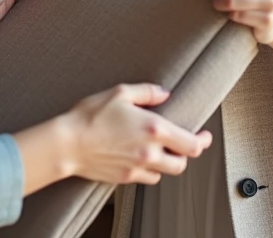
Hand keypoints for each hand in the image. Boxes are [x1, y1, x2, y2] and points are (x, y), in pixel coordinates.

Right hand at [61, 84, 211, 184]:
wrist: (67, 144)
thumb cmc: (90, 115)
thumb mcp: (119, 93)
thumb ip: (147, 92)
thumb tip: (165, 94)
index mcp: (154, 129)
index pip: (192, 143)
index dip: (203, 141)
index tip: (205, 136)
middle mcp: (150, 152)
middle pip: (183, 163)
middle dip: (186, 154)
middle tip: (183, 143)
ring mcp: (138, 167)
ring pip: (166, 173)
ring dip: (168, 162)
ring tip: (162, 151)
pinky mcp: (126, 178)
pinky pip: (148, 178)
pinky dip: (151, 170)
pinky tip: (143, 159)